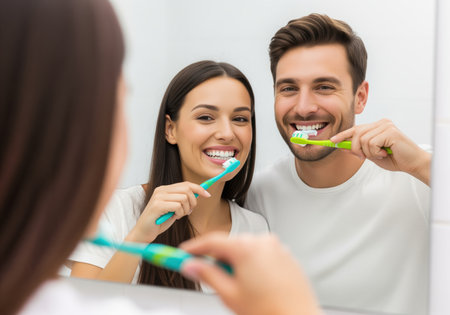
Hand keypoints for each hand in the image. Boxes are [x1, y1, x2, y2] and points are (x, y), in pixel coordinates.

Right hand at [127, 182, 209, 242]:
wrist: (143, 233)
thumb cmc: (159, 222)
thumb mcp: (174, 209)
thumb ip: (183, 201)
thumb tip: (199, 194)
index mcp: (165, 189)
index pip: (186, 184)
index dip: (199, 188)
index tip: (208, 194)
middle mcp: (161, 190)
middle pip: (187, 189)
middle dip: (193, 201)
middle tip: (189, 211)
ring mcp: (158, 196)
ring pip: (184, 198)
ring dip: (185, 210)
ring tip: (178, 216)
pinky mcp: (157, 205)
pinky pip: (178, 206)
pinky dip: (180, 213)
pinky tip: (174, 217)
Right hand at [180, 233, 319, 314]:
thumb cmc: (270, 310)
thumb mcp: (229, 294)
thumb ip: (207, 275)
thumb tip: (191, 266)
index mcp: (246, 248)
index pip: (211, 241)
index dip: (194, 248)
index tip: (183, 253)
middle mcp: (262, 242)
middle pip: (230, 244)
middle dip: (218, 258)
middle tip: (210, 276)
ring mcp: (276, 247)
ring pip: (246, 249)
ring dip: (236, 262)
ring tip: (240, 286)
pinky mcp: (285, 255)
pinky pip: (262, 254)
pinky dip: (253, 264)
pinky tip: (255, 284)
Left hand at [330, 119, 430, 184]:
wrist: (413, 163)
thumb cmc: (396, 158)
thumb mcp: (372, 155)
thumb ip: (359, 150)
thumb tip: (342, 148)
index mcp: (377, 126)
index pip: (355, 128)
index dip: (342, 135)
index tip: (332, 141)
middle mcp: (381, 123)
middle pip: (356, 133)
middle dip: (355, 148)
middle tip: (364, 157)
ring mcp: (386, 125)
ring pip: (362, 140)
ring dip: (368, 152)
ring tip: (380, 155)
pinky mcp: (390, 131)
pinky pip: (371, 143)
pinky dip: (375, 152)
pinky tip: (386, 153)